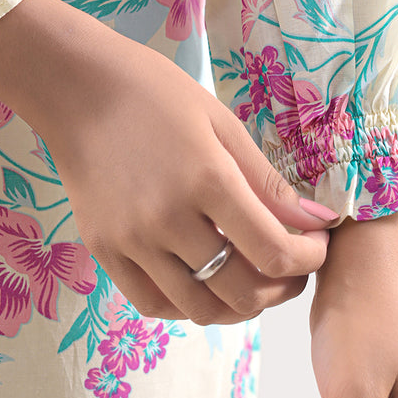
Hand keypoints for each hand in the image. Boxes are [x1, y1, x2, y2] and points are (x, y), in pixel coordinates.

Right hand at [0, 0, 336, 322]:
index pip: (273, 251)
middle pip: (242, 291)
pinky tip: (205, 282)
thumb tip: (318, 221)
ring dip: (239, 305)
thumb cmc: (158, 94)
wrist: (78, 88)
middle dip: (282, 288)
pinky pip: (154, 303)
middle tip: (293, 269)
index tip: (317, 246)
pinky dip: (188, 305)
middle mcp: (169, 220)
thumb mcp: (224, 125)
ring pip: (200, 308)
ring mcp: (132, 241)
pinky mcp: (105, 252)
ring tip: (253, 280)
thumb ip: (269, 183)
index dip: (308, 259)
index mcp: (208, 180)